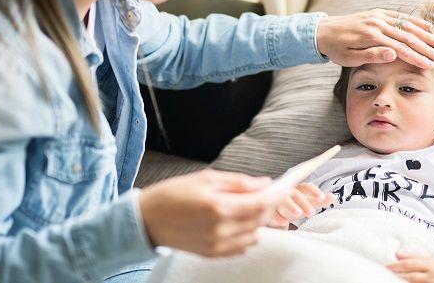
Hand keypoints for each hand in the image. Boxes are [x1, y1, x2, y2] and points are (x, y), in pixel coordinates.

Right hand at [139, 169, 276, 256]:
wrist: (147, 220)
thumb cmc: (174, 193)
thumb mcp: (206, 178)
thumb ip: (238, 182)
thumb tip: (265, 183)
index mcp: (218, 207)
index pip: (260, 203)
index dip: (277, 195)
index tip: (286, 187)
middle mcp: (220, 229)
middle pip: (260, 219)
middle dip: (270, 205)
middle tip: (270, 193)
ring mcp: (218, 245)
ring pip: (255, 234)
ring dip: (259, 220)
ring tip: (249, 206)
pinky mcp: (214, 254)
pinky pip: (243, 246)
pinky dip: (248, 234)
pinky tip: (238, 222)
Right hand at [267, 183, 333, 228]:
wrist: (274, 211)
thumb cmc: (294, 206)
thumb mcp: (307, 203)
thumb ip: (318, 200)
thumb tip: (333, 197)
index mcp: (298, 190)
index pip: (306, 187)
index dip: (314, 191)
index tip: (322, 198)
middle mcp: (287, 193)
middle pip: (295, 193)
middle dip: (303, 202)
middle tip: (312, 212)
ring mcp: (276, 201)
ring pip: (283, 201)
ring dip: (291, 206)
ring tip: (299, 214)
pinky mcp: (268, 210)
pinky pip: (272, 212)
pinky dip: (277, 216)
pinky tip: (284, 222)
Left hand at [316, 9, 433, 69]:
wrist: (323, 31)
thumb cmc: (336, 49)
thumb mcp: (349, 58)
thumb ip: (372, 55)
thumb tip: (394, 54)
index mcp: (371, 36)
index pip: (400, 48)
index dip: (417, 57)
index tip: (432, 66)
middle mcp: (378, 24)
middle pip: (408, 36)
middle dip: (428, 48)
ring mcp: (379, 16)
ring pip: (408, 25)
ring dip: (426, 35)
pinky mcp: (378, 13)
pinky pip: (401, 17)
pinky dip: (416, 22)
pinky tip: (428, 27)